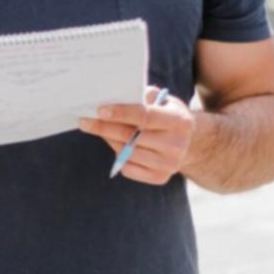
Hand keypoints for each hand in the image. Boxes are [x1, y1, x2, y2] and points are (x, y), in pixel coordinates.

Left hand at [79, 86, 195, 184]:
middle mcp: (177, 145)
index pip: (145, 116)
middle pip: (131, 136)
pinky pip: (128, 168)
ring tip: (102, 131)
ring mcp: (169, 164)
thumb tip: (116, 95)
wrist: (189, 143)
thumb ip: (145, 96)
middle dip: (104, 128)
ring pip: (127, 152)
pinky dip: (119, 156)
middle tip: (85, 121)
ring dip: (110, 141)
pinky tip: (119, 146)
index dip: (121, 113)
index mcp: (180, 121)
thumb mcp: (165, 101)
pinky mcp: (160, 178)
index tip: (100, 110)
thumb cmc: (168, 116)